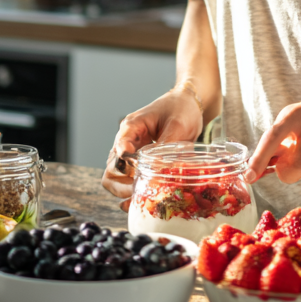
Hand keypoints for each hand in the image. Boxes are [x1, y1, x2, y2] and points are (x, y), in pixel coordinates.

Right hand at [102, 88, 203, 208]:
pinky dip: (135, 189)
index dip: (127, 168)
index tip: (140, 177)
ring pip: (117, 177)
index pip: (118, 152)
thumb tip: (157, 172)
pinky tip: (145, 198)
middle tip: (139, 193)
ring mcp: (132, 151)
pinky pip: (130, 178)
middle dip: (121, 186)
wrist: (189, 103)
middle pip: (111, 170)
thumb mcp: (177, 126)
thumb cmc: (181, 108)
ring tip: (142, 198)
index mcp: (131, 127)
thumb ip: (165, 148)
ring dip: (126, 190)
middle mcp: (127, 140)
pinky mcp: (140, 160)